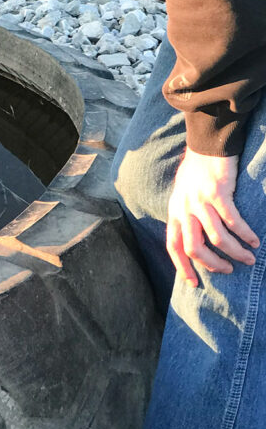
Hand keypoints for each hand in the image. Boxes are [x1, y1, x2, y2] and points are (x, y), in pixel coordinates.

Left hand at [166, 148, 259, 285]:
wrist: (206, 145)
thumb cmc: (197, 171)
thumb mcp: (184, 195)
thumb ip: (187, 215)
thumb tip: (194, 241)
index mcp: (175, 210)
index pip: (173, 245)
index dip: (182, 267)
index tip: (194, 284)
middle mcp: (184, 208)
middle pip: (194, 248)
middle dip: (213, 265)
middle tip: (228, 269)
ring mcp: (200, 201)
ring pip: (217, 238)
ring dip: (235, 252)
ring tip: (249, 258)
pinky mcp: (217, 193)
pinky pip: (233, 222)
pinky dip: (245, 234)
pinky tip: (254, 240)